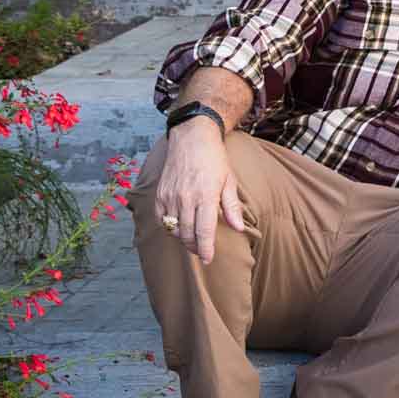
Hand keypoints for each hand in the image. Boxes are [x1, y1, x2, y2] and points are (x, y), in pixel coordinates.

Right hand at [155, 121, 245, 264]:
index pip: (204, 231)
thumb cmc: (214, 159)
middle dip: (195, 247)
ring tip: (192, 241)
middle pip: (187, 233)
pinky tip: (178, 228)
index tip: (208, 259)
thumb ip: (231, 207)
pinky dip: (168, 227)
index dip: (206, 249)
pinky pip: (161, 219)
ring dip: (183, 239)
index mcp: (205, 196)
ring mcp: (170, 196)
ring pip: (173, 228)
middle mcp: (185, 198)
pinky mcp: (159, 193)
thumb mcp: (229, 181)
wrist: (192, 138)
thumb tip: (238, 228)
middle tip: (202, 252)